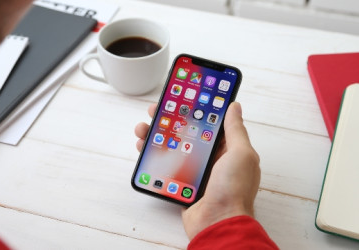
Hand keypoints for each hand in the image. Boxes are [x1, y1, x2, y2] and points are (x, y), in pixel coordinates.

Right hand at [135, 102, 259, 239]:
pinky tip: (144, 148)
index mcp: (226, 149)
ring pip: (172, 146)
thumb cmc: (234, 189)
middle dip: (170, 120)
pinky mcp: (181, 180)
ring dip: (157, 135)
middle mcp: (210, 157)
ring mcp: (195, 169)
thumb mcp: (241, 154)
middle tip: (156, 110)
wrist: (218, 223)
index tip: (181, 98)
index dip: (195, 109)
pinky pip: (166, 164)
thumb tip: (234, 106)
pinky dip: (153, 155)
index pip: (208, 122)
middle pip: (186, 132)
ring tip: (143, 128)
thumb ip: (235, 130)